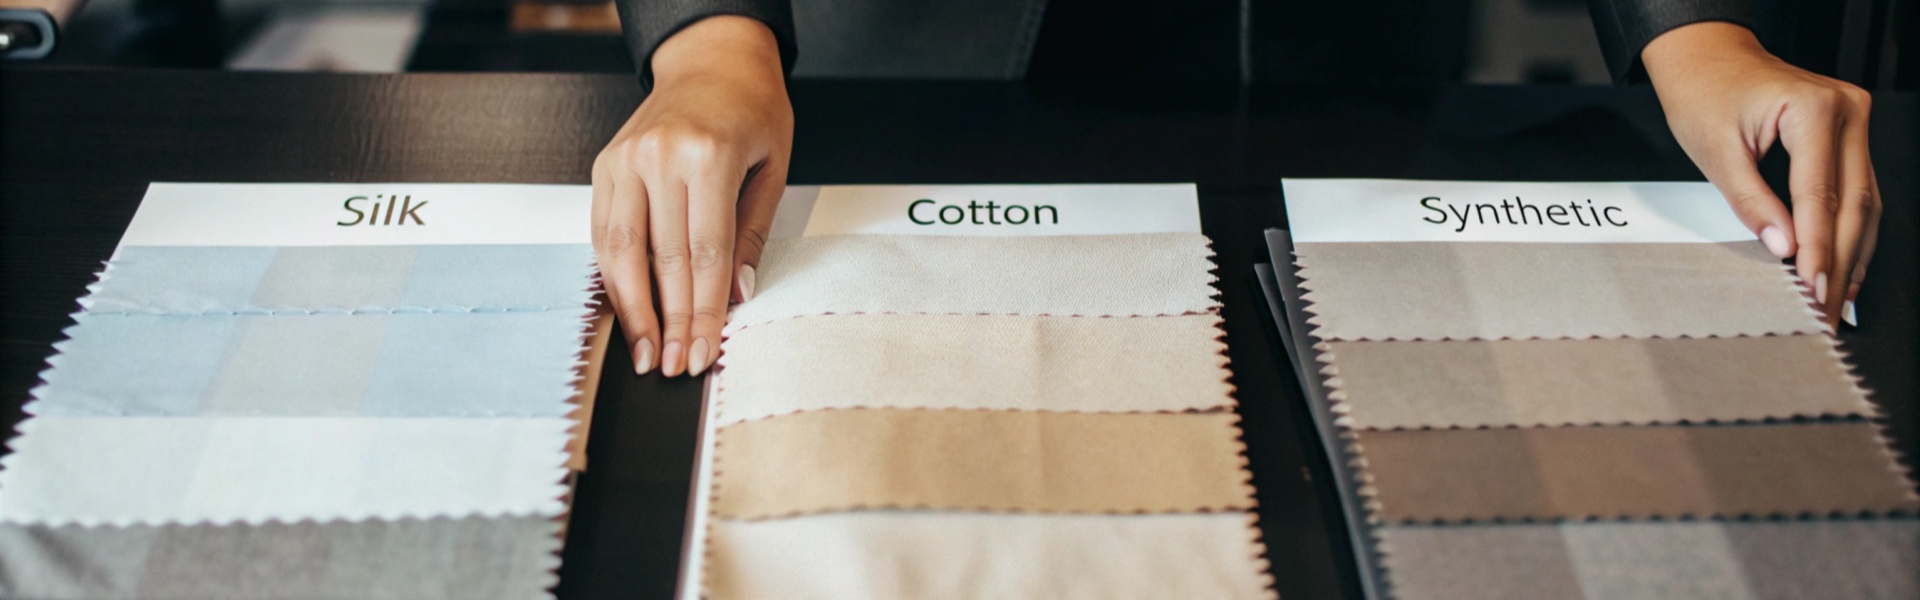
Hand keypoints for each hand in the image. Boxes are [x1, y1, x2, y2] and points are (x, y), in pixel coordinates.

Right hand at [592, 16, 791, 375]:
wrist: (713, 60)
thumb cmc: (751, 109)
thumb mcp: (774, 167)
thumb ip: (752, 232)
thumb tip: (735, 295)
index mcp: (709, 154)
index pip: (705, 254)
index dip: (702, 312)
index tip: (703, 351)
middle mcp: (659, 156)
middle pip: (662, 259)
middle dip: (670, 321)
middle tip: (675, 366)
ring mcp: (625, 159)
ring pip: (619, 250)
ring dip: (631, 308)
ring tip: (645, 352)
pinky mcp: (604, 164)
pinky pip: (603, 230)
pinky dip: (612, 274)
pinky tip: (626, 308)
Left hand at [1643, 22, 1878, 326]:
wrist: (1709, 61)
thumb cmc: (1705, 96)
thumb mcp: (1715, 152)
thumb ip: (1750, 201)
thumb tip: (1783, 248)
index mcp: (1815, 108)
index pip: (1820, 192)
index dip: (1817, 246)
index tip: (1811, 287)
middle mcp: (1848, 111)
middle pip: (1854, 202)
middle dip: (1839, 261)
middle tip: (1825, 310)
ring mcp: (1856, 122)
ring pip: (1866, 202)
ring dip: (1853, 254)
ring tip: (1836, 302)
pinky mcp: (1851, 135)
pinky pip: (1858, 191)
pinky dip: (1851, 232)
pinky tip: (1843, 268)